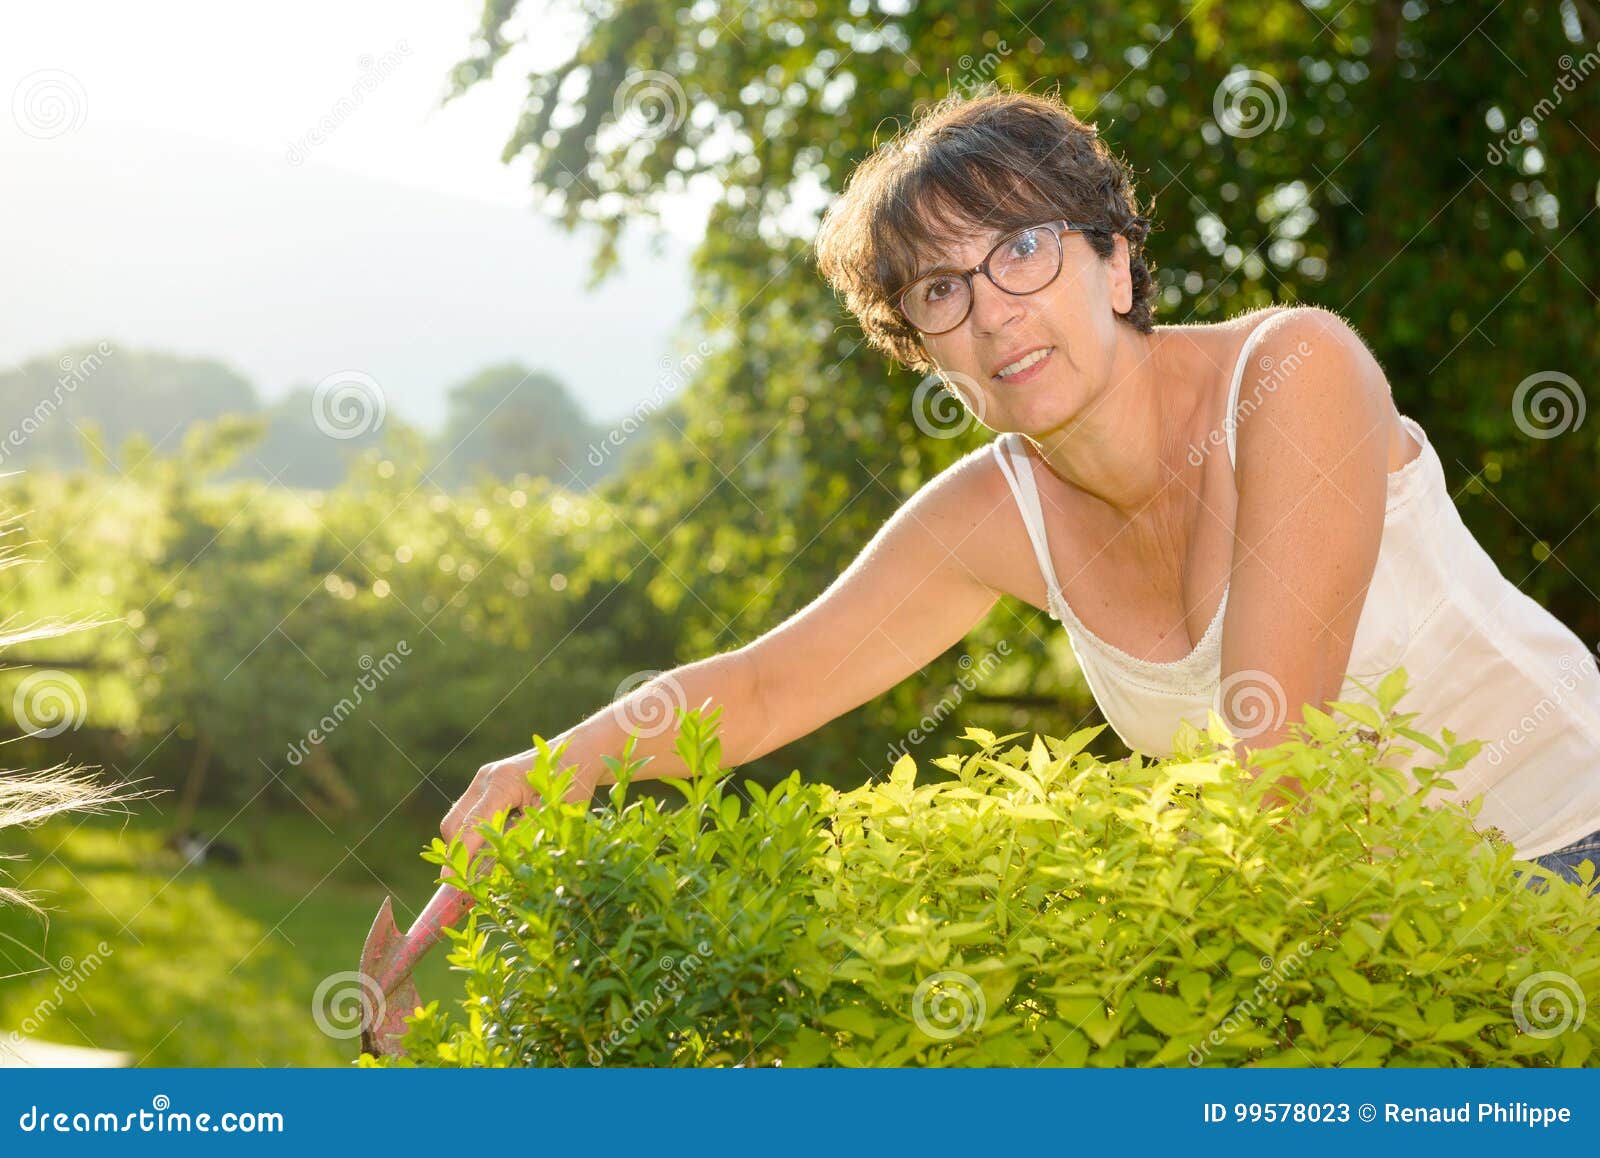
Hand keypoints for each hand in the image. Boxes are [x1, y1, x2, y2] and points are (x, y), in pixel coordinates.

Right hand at [440, 748, 596, 878]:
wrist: (578, 752)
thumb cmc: (572, 783)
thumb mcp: (553, 815)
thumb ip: (524, 839)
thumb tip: (498, 868)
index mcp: (503, 781)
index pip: (471, 825)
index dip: (461, 856)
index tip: (452, 881)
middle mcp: (486, 777)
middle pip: (454, 824)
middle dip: (460, 853)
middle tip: (475, 880)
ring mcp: (483, 779)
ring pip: (458, 820)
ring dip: (470, 843)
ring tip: (494, 858)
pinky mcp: (485, 785)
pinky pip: (469, 814)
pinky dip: (477, 833)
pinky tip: (500, 840)